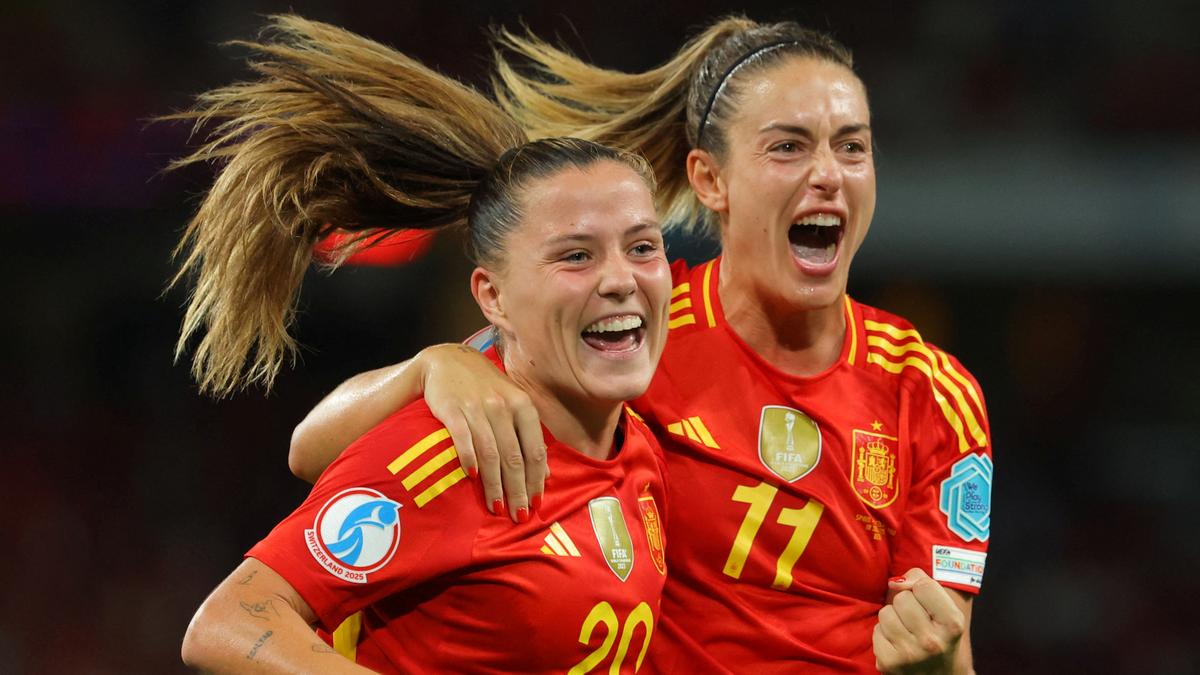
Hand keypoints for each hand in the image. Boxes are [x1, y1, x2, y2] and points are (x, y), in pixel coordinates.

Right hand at [419, 344, 546, 521]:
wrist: (447, 361)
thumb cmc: (485, 387)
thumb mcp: (513, 404)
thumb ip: (529, 435)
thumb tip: (545, 473)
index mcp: (522, 405)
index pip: (534, 449)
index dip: (536, 479)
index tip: (536, 504)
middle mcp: (503, 406)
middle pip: (514, 456)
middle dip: (518, 490)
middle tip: (518, 515)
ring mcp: (477, 408)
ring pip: (491, 454)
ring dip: (494, 485)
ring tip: (497, 507)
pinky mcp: (452, 409)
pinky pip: (463, 439)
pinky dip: (470, 460)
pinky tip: (473, 478)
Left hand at [873, 568, 965, 673]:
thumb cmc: (939, 633)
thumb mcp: (944, 608)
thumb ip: (922, 582)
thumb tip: (894, 582)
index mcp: (953, 624)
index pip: (923, 586)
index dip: (921, 591)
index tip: (928, 604)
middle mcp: (933, 642)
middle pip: (902, 598)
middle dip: (906, 604)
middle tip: (917, 620)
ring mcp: (910, 654)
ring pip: (885, 613)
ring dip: (893, 618)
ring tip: (907, 631)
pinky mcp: (889, 663)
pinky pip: (876, 630)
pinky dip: (884, 634)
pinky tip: (898, 644)